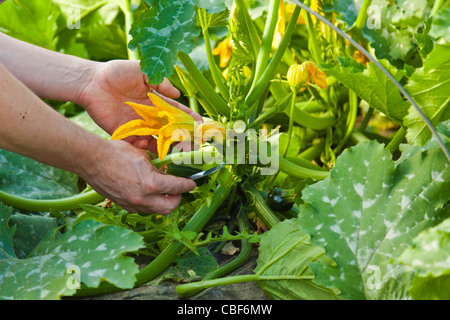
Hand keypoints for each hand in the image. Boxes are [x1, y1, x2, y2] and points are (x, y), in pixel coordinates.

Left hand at [77, 60, 201, 151]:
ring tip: (177, 151)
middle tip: (194, 143)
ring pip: (156, 139)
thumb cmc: (116, 73)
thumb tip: (177, 94)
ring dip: (167, 146)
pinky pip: (138, 144)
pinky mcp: (125, 133)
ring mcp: (137, 125)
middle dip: (183, 136)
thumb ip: (160, 82)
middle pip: (170, 129)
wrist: (91, 82)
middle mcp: (149, 115)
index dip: (188, 117)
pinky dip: (145, 148)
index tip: (200, 124)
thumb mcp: (141, 71)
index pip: (176, 111)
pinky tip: (148, 145)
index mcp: (154, 101)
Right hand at [83, 139, 196, 214]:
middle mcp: (143, 199)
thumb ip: (156, 167)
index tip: (192, 184)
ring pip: (154, 210)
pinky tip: (145, 193)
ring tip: (161, 192)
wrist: (92, 159)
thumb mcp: (143, 156)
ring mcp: (131, 204)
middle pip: (169, 208)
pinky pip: (140, 208)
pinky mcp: (122, 204)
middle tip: (177, 191)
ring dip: (161, 202)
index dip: (187, 186)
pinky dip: (147, 203)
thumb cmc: (117, 152)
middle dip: (176, 200)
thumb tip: (163, 172)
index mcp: (152, 184)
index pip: (177, 188)